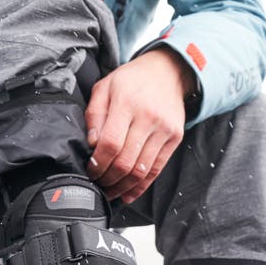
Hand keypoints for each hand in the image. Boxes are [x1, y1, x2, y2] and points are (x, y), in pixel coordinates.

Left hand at [85, 49, 194, 202]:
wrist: (169, 71)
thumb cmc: (132, 80)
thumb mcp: (105, 87)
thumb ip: (94, 114)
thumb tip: (91, 144)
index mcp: (127, 103)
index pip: (110, 143)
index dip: (98, 163)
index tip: (90, 170)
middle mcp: (148, 117)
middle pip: (126, 161)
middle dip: (108, 179)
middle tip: (97, 184)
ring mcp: (164, 129)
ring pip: (142, 169)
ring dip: (123, 187)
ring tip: (110, 192)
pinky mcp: (175, 138)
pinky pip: (157, 168)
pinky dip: (142, 186)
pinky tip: (129, 193)